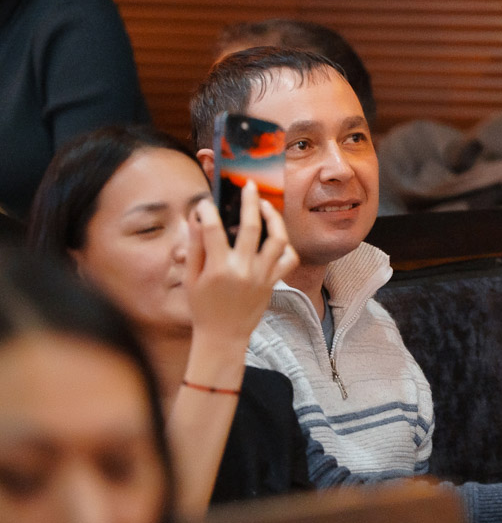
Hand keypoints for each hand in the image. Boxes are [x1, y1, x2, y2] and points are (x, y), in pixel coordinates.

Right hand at [187, 182, 298, 346]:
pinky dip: (286, 245)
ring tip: (266, 206)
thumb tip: (197, 218)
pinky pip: (288, 259)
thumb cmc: (203, 307)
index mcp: (218, 269)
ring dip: (274, 219)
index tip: (206, 202)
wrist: (223, 337)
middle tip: (249, 186)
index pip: (213, 230)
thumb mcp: (191, 278)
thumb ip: (195, 247)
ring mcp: (261, 276)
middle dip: (250, 201)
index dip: (208, 211)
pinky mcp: (273, 282)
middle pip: (251, 227)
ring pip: (278, 240)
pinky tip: (277, 236)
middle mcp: (243, 270)